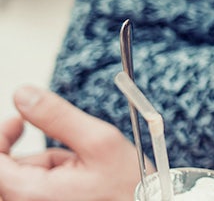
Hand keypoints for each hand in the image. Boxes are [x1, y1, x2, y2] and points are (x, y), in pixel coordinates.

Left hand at [0, 86, 140, 200]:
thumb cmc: (129, 188)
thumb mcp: (99, 142)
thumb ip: (57, 116)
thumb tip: (22, 94)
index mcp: (30, 193)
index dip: (1, 135)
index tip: (19, 120)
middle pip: (6, 171)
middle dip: (32, 153)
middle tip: (64, 146)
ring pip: (20, 180)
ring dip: (44, 167)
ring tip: (78, 169)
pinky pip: (33, 191)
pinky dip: (49, 179)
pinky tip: (75, 181)